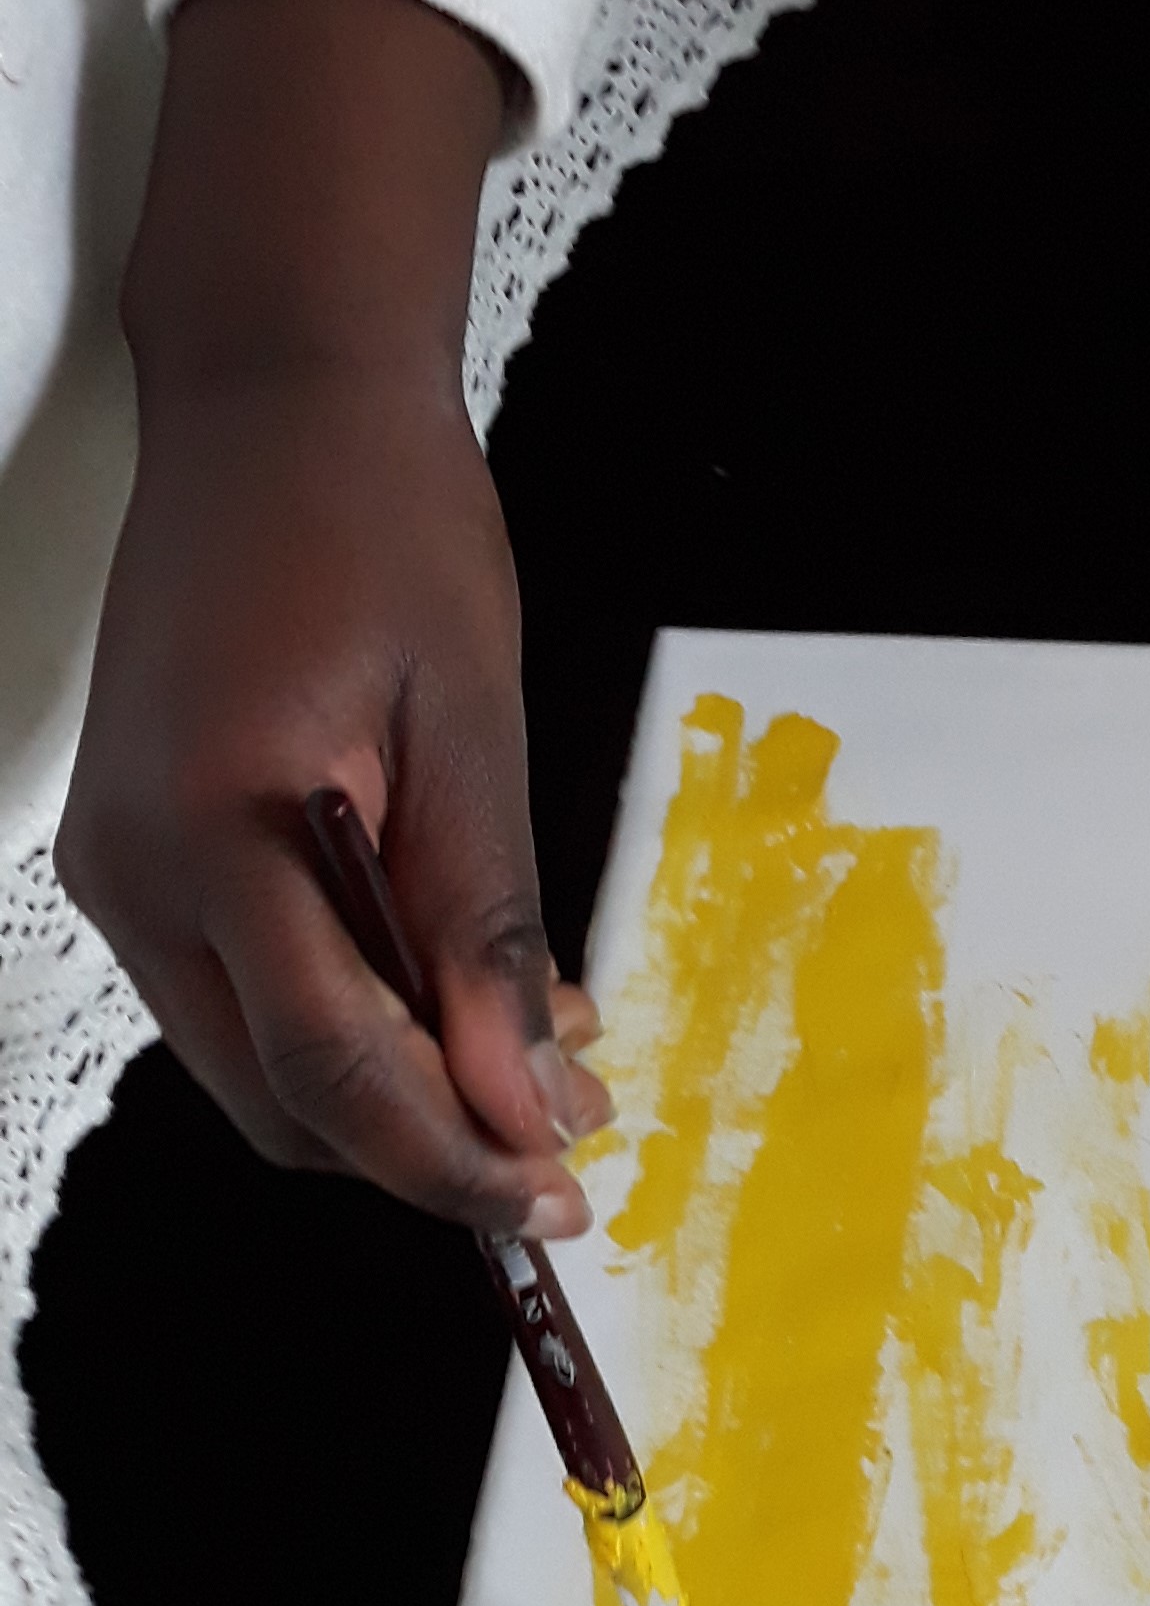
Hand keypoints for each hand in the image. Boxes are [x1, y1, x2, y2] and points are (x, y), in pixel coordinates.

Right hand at [58, 0, 606, 1232]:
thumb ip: (491, 926)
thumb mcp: (475, 725)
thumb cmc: (384, 525)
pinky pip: (244, 1003)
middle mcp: (136, 870)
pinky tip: (455, 993)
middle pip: (285, 1103)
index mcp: (217, 828)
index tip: (559, 1199)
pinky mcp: (137, 858)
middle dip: (431, 1144)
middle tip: (573, 1129)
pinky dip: (350, 1028)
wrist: (279, 406)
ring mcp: (120, 870)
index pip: (337, 1070)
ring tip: (534, 1054)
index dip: (455, 1159)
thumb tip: (529, 1099)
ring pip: (260, 1072)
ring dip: (396, 1095)